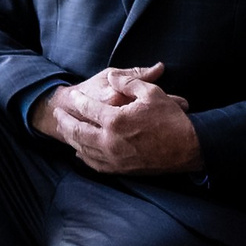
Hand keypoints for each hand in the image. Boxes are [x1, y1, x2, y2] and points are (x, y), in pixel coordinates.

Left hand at [32, 63, 202, 174]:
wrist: (188, 149)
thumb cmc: (171, 119)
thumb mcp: (151, 93)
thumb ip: (129, 81)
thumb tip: (112, 76)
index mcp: (116, 121)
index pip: (88, 109)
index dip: (78, 101)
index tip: (71, 95)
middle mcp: (110, 141)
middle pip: (77, 131)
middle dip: (64, 121)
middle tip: (57, 113)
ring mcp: (113, 158)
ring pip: (82, 148)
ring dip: (70, 137)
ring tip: (64, 129)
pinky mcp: (119, 169)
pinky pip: (93, 163)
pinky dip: (83, 155)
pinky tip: (80, 150)